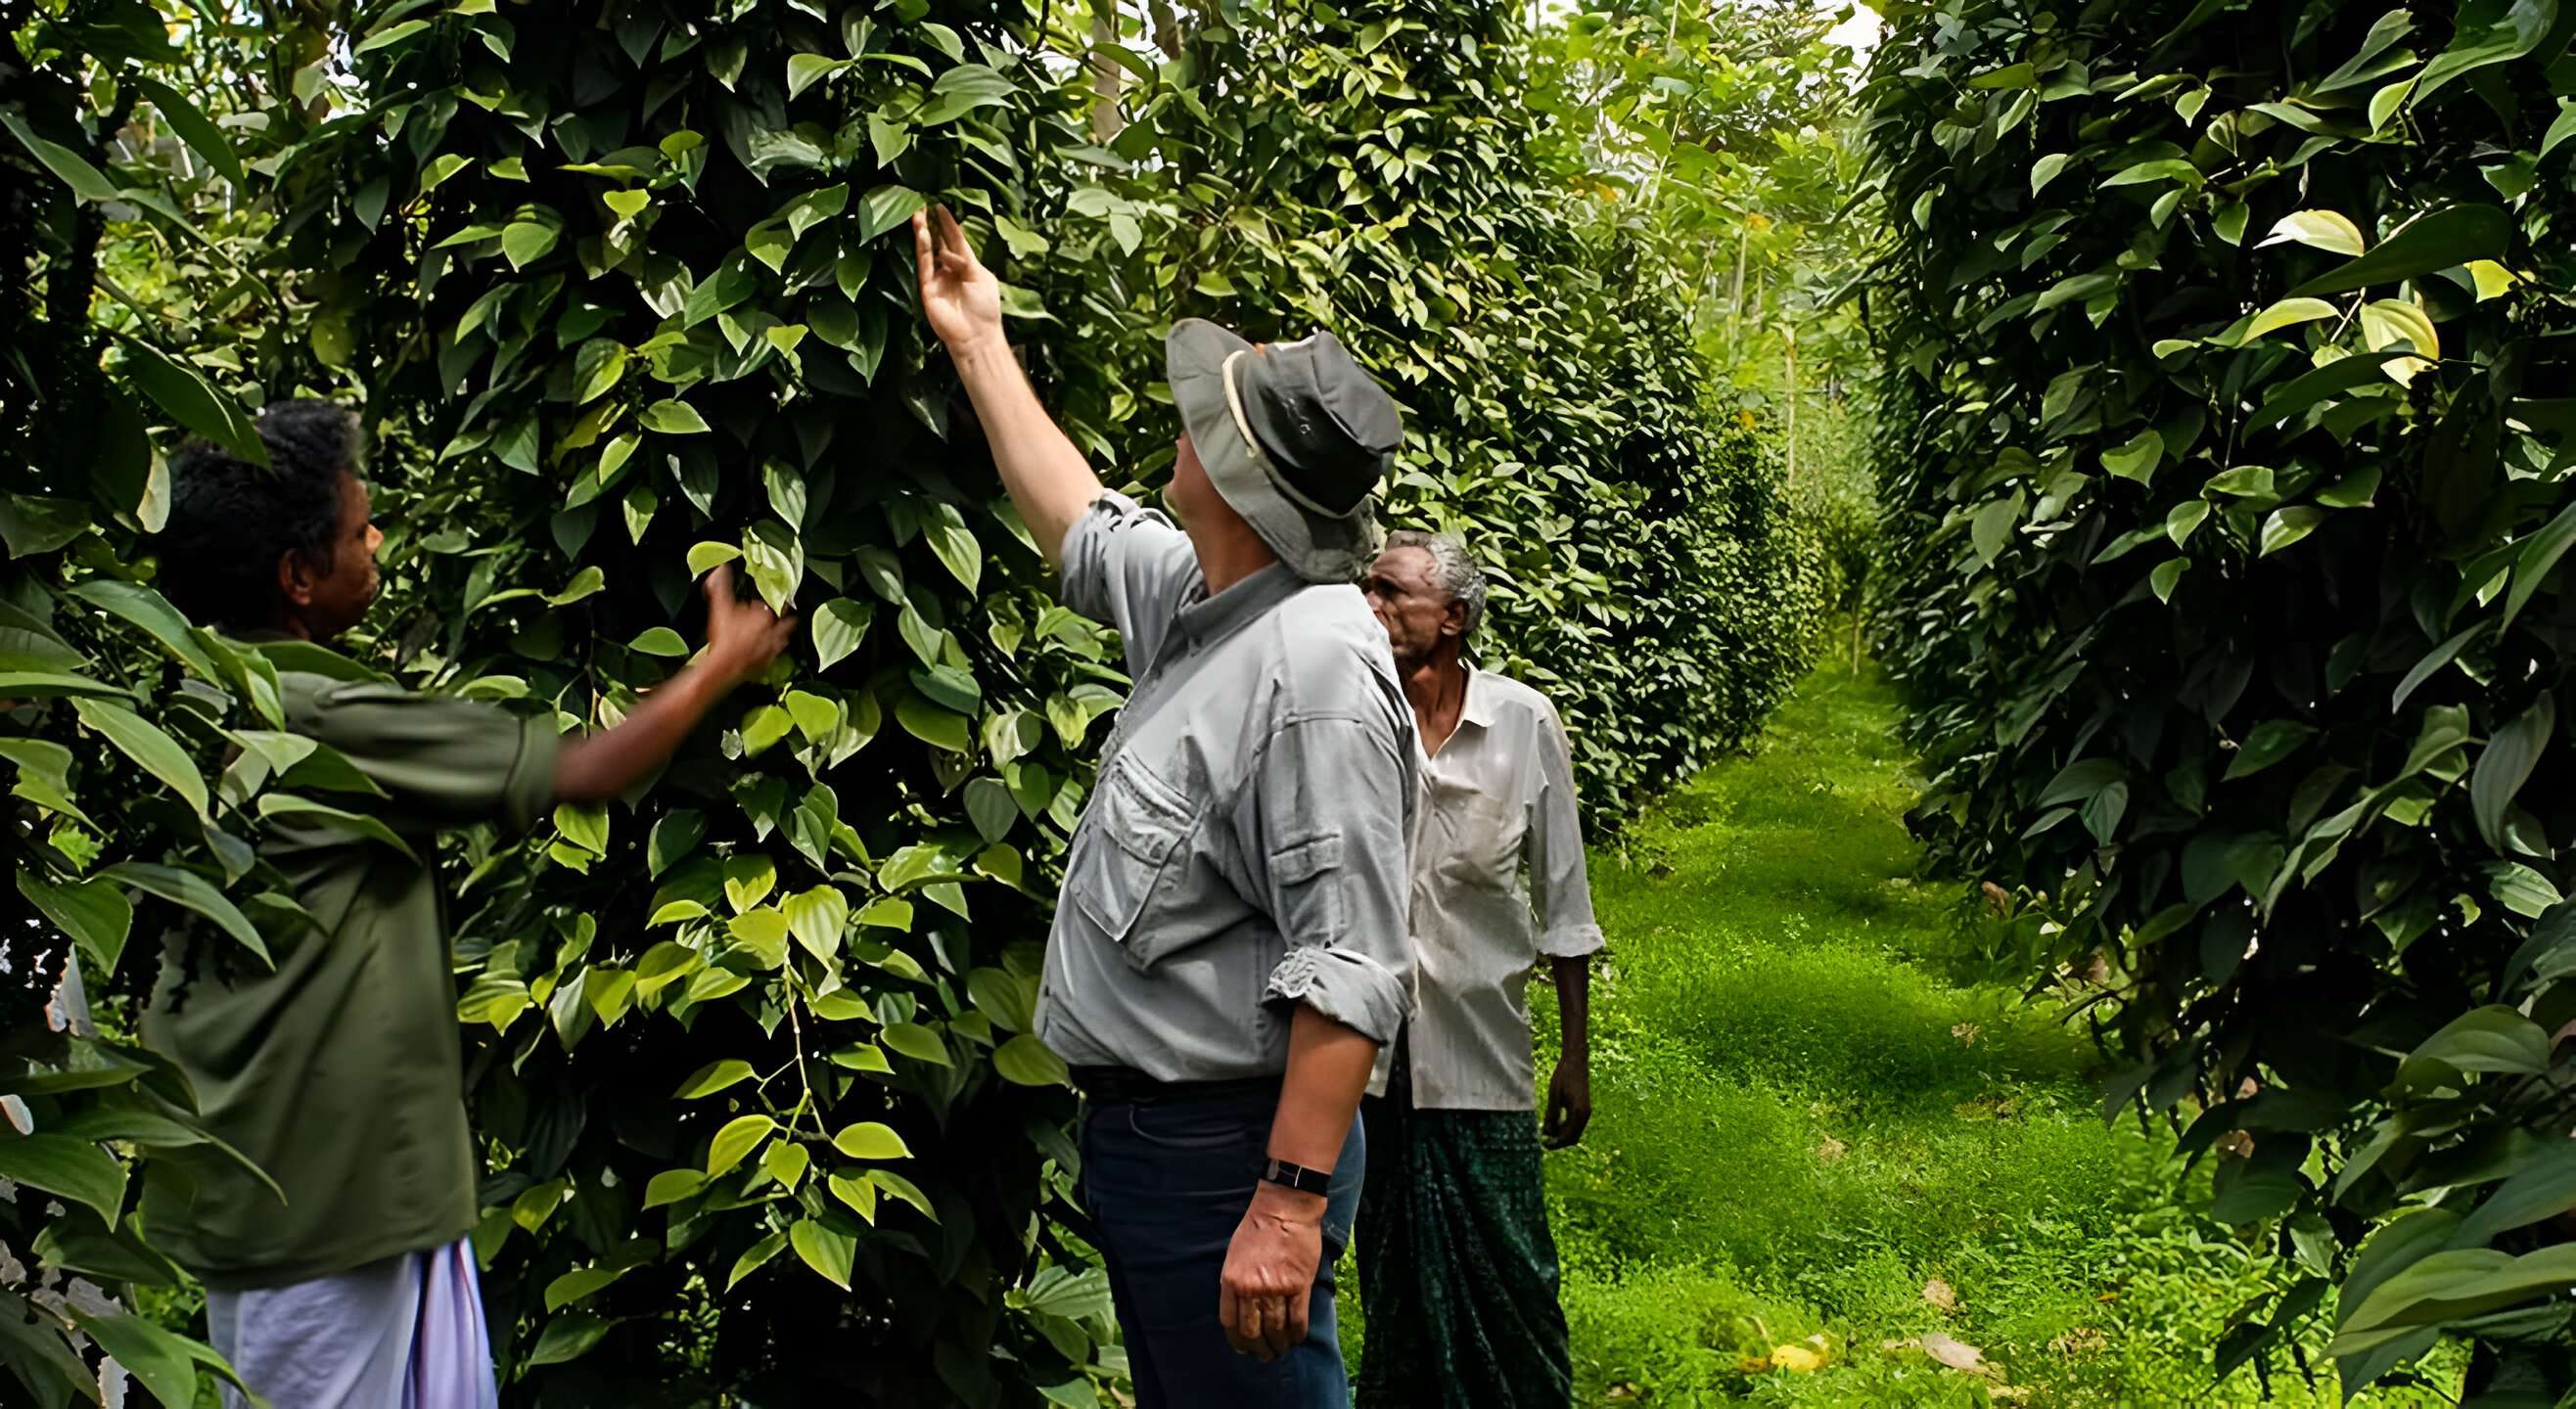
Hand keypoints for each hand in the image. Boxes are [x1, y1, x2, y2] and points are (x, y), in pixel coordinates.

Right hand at [700, 563, 793, 685]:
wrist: (724, 667)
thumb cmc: (724, 635)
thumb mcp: (720, 607)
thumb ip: (721, 586)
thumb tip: (721, 568)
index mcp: (767, 615)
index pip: (775, 603)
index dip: (767, 604)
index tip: (761, 604)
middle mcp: (775, 632)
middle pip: (788, 622)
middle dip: (786, 618)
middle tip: (782, 615)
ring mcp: (774, 649)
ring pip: (784, 639)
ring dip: (780, 635)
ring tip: (774, 633)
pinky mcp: (769, 664)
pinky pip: (775, 655)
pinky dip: (771, 651)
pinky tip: (763, 651)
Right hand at [912, 204, 1004, 356]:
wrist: (977, 335)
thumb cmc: (985, 308)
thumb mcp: (981, 278)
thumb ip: (965, 261)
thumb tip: (947, 252)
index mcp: (967, 265)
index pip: (955, 240)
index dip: (949, 224)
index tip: (941, 207)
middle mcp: (949, 269)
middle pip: (938, 242)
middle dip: (932, 224)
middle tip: (923, 204)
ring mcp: (937, 278)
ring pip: (927, 251)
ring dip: (922, 232)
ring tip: (917, 213)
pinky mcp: (927, 288)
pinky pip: (924, 265)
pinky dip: (922, 249)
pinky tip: (921, 234)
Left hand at [1218, 1181, 1324, 1361]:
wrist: (1284, 1209)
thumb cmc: (1257, 1229)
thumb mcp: (1234, 1255)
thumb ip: (1235, 1283)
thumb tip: (1240, 1311)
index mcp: (1231, 1281)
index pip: (1230, 1323)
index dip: (1237, 1341)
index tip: (1244, 1348)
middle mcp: (1251, 1288)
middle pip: (1252, 1332)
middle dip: (1259, 1349)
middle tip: (1265, 1355)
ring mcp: (1276, 1287)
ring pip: (1276, 1329)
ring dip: (1279, 1345)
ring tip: (1281, 1350)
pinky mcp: (1299, 1285)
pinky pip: (1297, 1319)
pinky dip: (1297, 1334)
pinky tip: (1296, 1339)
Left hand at [1542, 1058, 1590, 1148]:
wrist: (1575, 1061)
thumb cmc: (1563, 1076)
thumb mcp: (1554, 1095)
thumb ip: (1552, 1114)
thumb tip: (1548, 1132)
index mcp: (1579, 1112)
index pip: (1568, 1137)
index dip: (1556, 1143)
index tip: (1544, 1144)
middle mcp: (1585, 1114)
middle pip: (1573, 1138)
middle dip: (1559, 1141)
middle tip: (1544, 1140)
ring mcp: (1586, 1111)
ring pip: (1575, 1132)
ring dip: (1562, 1134)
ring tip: (1547, 1130)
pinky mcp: (1584, 1108)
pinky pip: (1576, 1124)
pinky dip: (1566, 1127)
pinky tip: (1554, 1122)